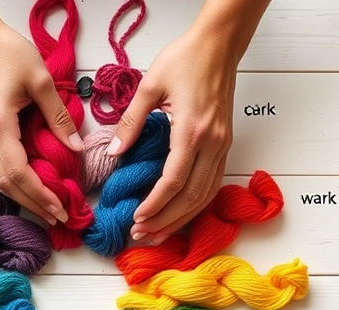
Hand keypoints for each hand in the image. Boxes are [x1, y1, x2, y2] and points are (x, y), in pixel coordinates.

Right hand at [0, 18, 83, 225]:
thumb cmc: (5, 50)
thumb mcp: (40, 79)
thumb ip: (59, 117)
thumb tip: (77, 148)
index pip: (19, 172)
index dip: (40, 195)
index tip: (60, 209)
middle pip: (5, 183)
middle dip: (32, 204)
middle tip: (57, 216)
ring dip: (20, 196)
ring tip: (45, 207)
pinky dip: (10, 180)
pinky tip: (27, 185)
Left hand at [107, 5, 254, 244]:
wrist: (218, 45)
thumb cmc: (185, 58)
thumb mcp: (150, 85)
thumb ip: (131, 122)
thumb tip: (114, 153)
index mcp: (192, 130)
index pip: (174, 180)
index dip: (155, 204)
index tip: (137, 219)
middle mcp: (212, 143)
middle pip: (192, 196)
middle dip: (166, 220)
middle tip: (141, 235)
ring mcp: (222, 145)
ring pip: (205, 195)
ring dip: (182, 218)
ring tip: (157, 234)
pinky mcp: (224, 144)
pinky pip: (212, 184)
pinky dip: (195, 204)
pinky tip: (179, 214)